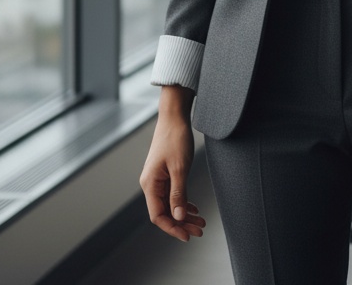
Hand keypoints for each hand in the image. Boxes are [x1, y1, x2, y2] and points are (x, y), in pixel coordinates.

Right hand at [140, 85, 205, 241]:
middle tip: (200, 230)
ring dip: (184, 214)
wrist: (174, 116)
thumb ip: (179, 193)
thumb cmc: (175, 138)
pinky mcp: (165, 173)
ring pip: (170, 204)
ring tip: (200, 222)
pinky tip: (193, 208)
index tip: (187, 235)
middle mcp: (151, 184)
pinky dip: (183, 202)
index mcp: (150, 184)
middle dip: (182, 223)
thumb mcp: (180, 167)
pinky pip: (172, 194)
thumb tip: (179, 217)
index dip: (172, 228)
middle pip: (165, 212)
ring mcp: (157, 179)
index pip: (158, 215)